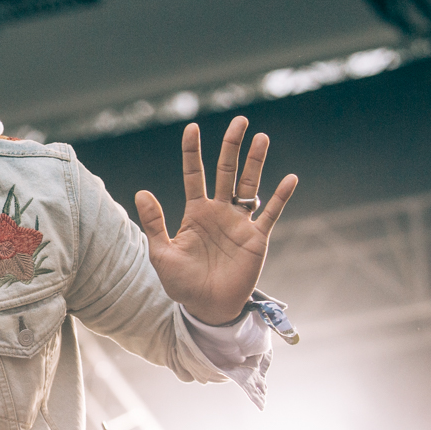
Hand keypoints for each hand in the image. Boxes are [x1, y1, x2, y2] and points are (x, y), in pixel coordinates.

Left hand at [134, 116, 297, 325]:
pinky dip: (280, 197)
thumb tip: (141, 192)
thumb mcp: (162, 253)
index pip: (194, 174)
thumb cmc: (181, 283)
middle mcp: (219, 212)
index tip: (192, 127)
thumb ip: (154, 223)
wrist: (206, 309)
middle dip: (231, 146)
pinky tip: (289, 178)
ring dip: (255, 163)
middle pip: (226, 171)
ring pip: (249, 186)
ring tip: (261, 138)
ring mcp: (240, 223)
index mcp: (195, 212)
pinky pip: (271, 214)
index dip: (193, 151)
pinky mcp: (257, 239)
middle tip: (239, 120)